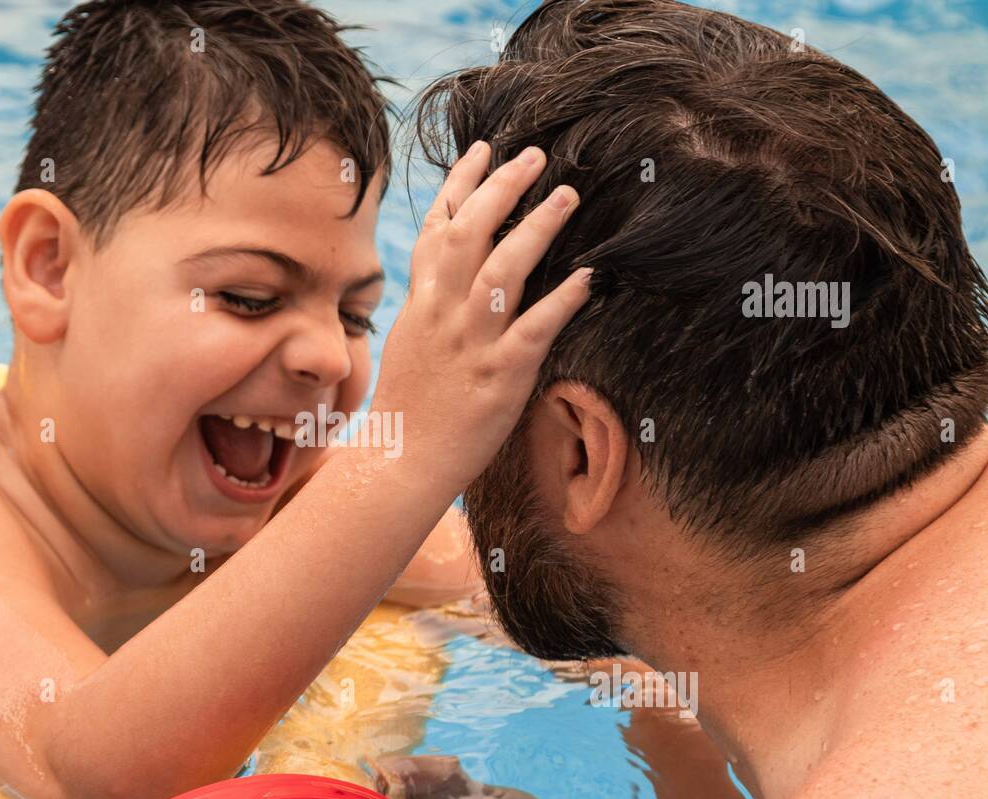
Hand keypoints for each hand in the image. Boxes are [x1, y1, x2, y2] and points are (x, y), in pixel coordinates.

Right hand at [370, 142, 590, 494]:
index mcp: (420, 303)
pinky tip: (587, 276)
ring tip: (567, 195)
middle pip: (469, 234)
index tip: (484, 149)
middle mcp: (442, 314)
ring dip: (537, 228)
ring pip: (502, 271)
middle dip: (502, 188)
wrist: (400, 461)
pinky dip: (561, 300)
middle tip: (535, 156)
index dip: (460, 184)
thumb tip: (453, 269)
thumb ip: (432, 302)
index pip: (437, 229)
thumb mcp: (408, 341)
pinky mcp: (498, 376)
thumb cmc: (409, 406)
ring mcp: (470, 343)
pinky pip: (533, 329)